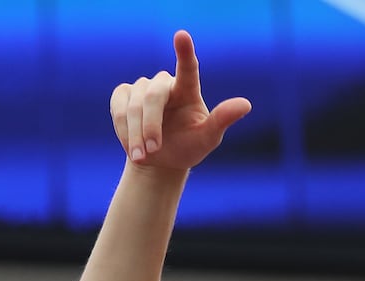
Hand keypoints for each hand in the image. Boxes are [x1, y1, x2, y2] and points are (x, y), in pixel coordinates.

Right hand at [110, 30, 250, 170]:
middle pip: (153, 96)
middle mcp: (165, 84)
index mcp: (188, 90)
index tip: (182, 35)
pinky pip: (118, 108)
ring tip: (143, 155)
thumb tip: (246, 104)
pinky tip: (133, 145)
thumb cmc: (189, 147)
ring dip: (136, 134)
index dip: (184, 52)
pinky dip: (124, 130)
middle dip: (150, 126)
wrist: (162, 160)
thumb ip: (222, 120)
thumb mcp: (208, 139)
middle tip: (153, 149)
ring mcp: (142, 87)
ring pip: (133, 105)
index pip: (188, 69)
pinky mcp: (123, 94)